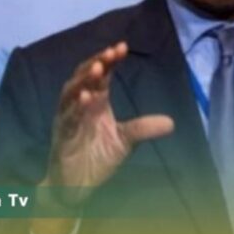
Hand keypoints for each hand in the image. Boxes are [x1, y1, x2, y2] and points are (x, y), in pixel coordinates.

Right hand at [32, 42, 173, 233]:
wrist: (76, 186)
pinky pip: (67, 117)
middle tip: (110, 53)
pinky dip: (76, 107)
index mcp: (96, 102)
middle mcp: (80, 105)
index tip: (122, 47)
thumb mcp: (126, 141)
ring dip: (84, 79)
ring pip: (71, 92)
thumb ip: (143, 129)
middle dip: (96, 63)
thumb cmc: (97, 158)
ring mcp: (69, 118)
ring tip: (98, 69)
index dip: (109, 60)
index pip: (102, 75)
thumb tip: (171, 123)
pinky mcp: (62, 135)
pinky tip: (86, 98)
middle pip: (85, 76)